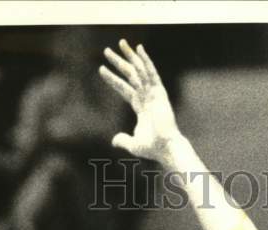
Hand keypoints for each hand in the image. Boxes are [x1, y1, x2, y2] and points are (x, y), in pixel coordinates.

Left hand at [99, 40, 180, 161]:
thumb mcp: (134, 144)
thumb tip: (114, 141)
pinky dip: (145, 60)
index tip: (101, 69)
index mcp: (141, 107)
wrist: (166, 147)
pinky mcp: (159, 92)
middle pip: (129, 75)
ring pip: (138, 70)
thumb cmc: (153, 148)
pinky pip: (151, 73)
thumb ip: (123, 140)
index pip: (124, 88)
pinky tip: (138, 48)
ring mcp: (153, 93)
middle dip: (118, 62)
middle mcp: (146, 97)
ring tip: (120, 42)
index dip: (113, 79)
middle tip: (106, 51)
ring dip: (129, 56)